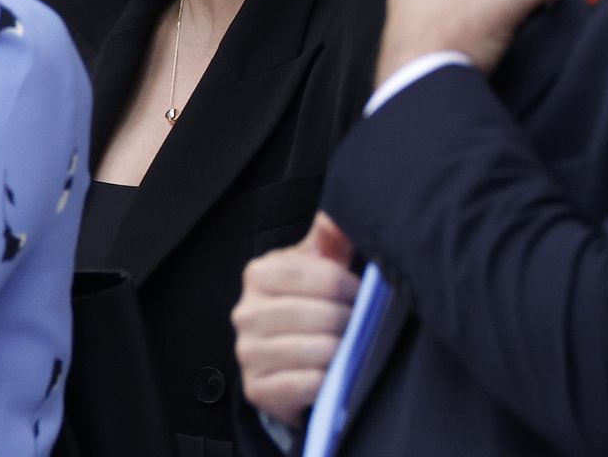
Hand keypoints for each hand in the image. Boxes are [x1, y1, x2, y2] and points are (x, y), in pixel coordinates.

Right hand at [233, 211, 360, 427]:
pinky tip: (331, 375)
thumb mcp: (316, 267)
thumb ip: (329, 240)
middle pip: (320, 315)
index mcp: (259, 274)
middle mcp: (245, 312)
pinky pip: (304, 385)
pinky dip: (326, 381)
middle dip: (349, 322)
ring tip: (348, 348)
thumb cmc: (304, 305)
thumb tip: (331, 218)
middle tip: (359, 325)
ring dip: (342, 352)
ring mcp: (248, 353)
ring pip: (315, 351)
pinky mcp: (256, 389)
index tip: (361, 294)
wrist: (281, 361)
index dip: (351, 287)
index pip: (321, 276)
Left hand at [375, 0, 563, 82]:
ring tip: (506, 33)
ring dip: (482, 18)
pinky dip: (465, 38)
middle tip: (526, 10)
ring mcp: (402, 21)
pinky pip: (444, 34)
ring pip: (457, 11)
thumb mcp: (503, 7)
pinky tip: (479, 52)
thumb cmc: (456, 43)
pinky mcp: (404, 50)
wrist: (423, 97)